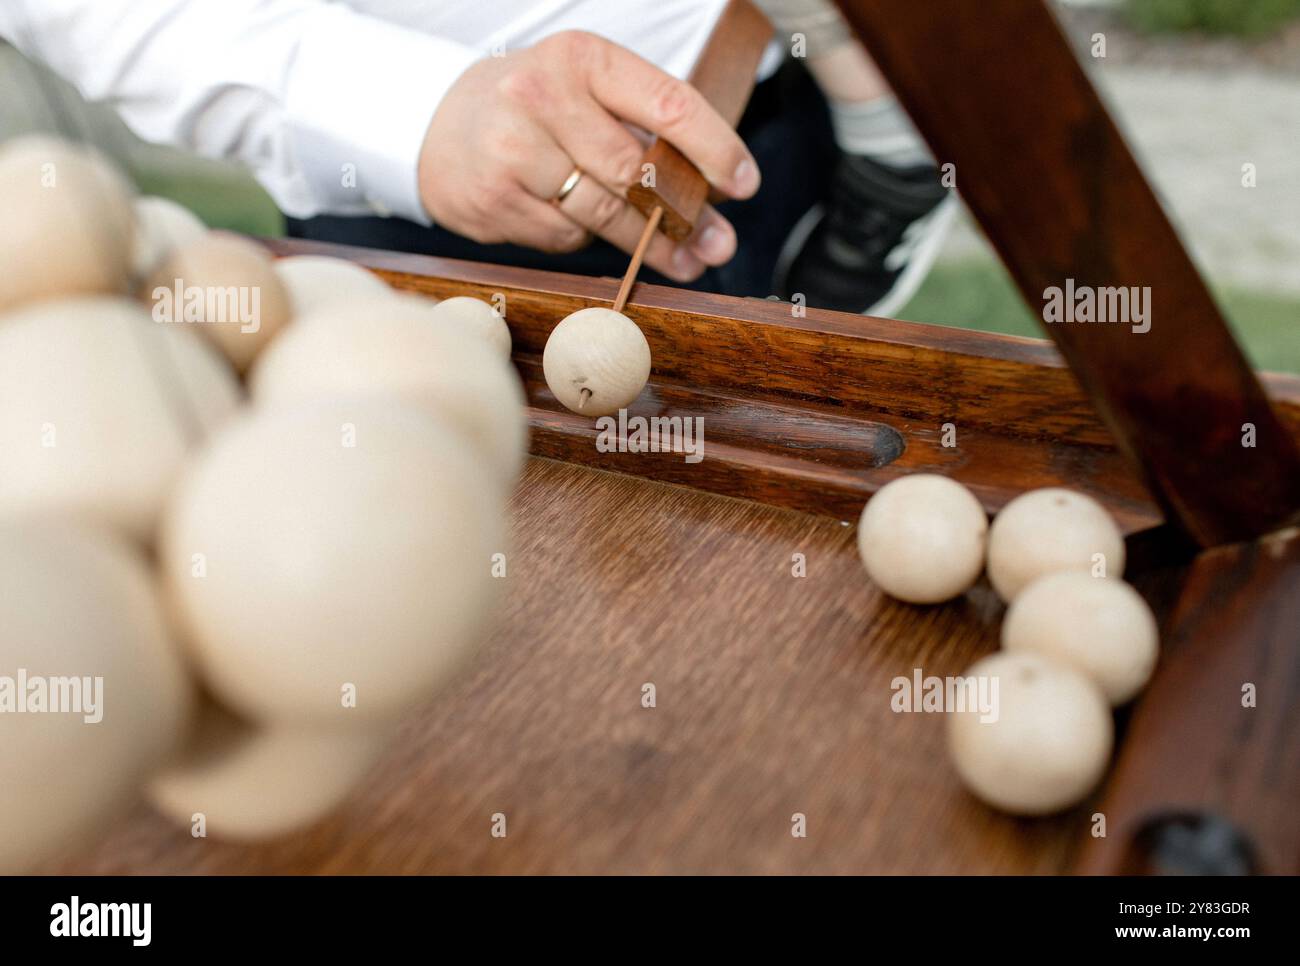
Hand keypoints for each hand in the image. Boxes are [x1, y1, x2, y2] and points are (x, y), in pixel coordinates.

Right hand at [417, 31, 760, 281]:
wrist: (438, 126)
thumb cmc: (534, 108)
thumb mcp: (585, 90)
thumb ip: (643, 129)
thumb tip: (713, 194)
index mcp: (581, 58)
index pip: (668, 104)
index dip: (715, 149)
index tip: (745, 184)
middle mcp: (542, 96)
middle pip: (637, 172)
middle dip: (686, 215)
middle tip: (719, 244)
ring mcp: (513, 151)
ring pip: (603, 213)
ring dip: (648, 244)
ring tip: (683, 259)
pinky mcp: (495, 200)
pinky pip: (565, 236)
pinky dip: (583, 237)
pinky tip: (580, 223)